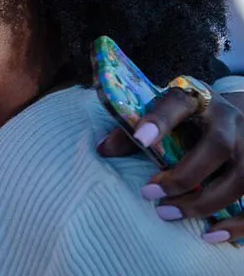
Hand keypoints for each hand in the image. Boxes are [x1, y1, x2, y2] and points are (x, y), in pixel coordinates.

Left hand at [98, 86, 243, 243]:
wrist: (232, 114)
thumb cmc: (188, 117)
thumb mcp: (163, 113)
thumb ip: (133, 129)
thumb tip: (103, 151)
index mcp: (198, 98)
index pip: (180, 103)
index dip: (161, 120)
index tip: (140, 139)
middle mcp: (231, 119)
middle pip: (217, 147)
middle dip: (183, 176)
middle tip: (149, 194)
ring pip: (241, 178)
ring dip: (205, 202)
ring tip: (168, 213)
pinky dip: (239, 224)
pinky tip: (212, 235)